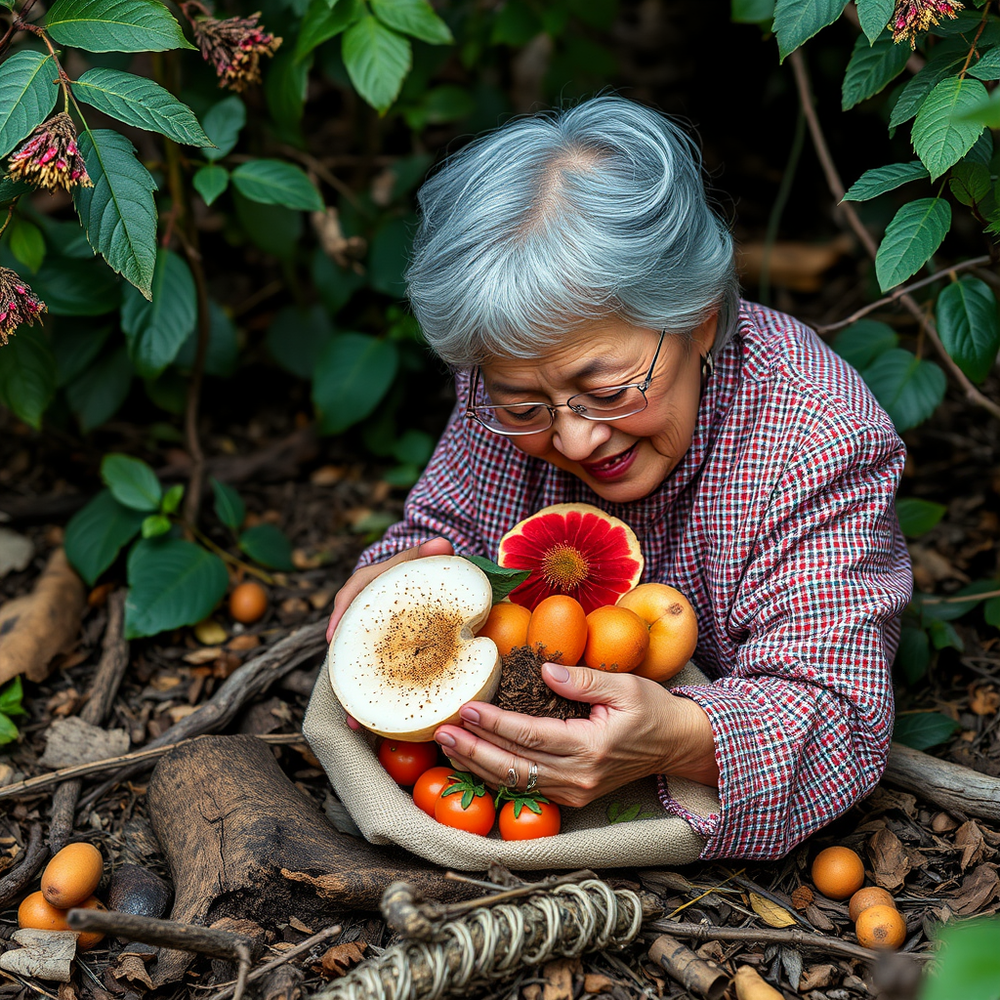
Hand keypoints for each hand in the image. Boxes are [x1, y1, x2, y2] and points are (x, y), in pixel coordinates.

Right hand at [326, 536, 453, 731]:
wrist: (424, 577)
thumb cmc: (419, 567)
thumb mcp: (422, 558)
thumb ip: (430, 552)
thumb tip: (441, 543)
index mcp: (366, 586)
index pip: (348, 598)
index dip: (339, 618)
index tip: (332, 638)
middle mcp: (362, 616)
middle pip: (347, 644)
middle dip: (343, 673)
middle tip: (345, 701)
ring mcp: (371, 638)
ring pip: (358, 667)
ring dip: (355, 697)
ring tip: (356, 724)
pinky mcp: (384, 656)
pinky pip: (377, 676)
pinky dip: (376, 699)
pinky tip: (377, 726)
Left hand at [433, 663, 718, 806]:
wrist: (677, 746)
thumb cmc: (653, 711)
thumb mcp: (626, 686)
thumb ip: (585, 680)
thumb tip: (546, 670)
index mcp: (592, 748)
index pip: (531, 736)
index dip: (495, 723)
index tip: (468, 708)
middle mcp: (579, 777)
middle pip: (514, 766)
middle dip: (474, 749)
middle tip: (442, 730)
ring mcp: (575, 792)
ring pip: (514, 782)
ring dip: (477, 765)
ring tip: (448, 745)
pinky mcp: (572, 796)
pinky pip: (525, 788)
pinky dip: (495, 776)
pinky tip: (473, 761)